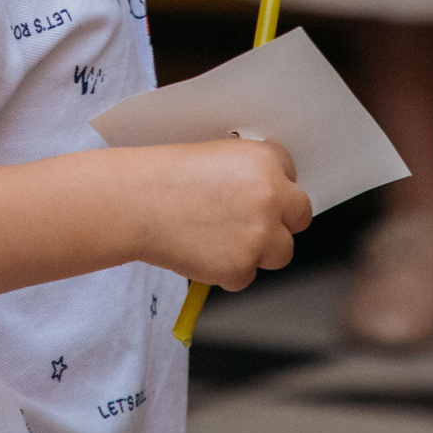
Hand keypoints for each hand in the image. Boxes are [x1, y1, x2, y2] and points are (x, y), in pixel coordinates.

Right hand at [133, 140, 312, 291]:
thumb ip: (247, 175)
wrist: (132, 202)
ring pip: (280, 252)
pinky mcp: (242, 267)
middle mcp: (271, 196)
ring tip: (217, 239)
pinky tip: (198, 252)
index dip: (272, 187)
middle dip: (280, 222)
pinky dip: (225, 271)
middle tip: (250, 225)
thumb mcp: (213, 157)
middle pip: (300, 216)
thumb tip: (268, 200)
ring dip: (257, 251)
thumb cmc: (162, 176)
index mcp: (265, 160)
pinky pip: (245, 276)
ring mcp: (260, 234)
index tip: (254, 195)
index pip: (291, 175)